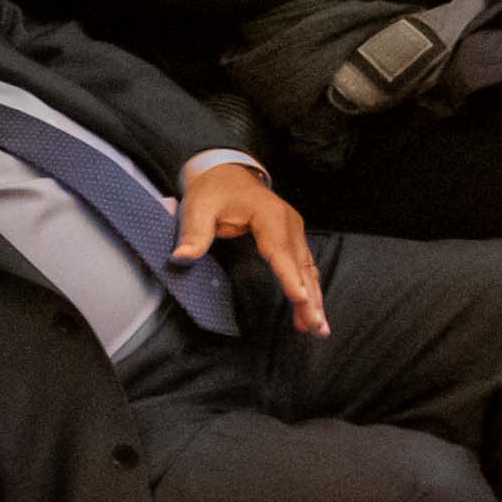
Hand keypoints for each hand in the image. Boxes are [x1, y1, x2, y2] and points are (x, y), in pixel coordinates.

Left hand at [174, 157, 327, 333]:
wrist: (227, 173)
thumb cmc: (213, 191)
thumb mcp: (198, 207)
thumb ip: (194, 233)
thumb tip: (182, 256)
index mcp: (269, 215)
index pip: (280, 251)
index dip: (290, 276)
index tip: (301, 298)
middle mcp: (288, 223)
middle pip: (301, 265)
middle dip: (310, 297)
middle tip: (316, 327)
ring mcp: (294, 231)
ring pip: (308, 269)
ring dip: (315, 299)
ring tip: (319, 328)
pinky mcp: (292, 238)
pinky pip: (304, 267)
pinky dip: (310, 288)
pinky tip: (312, 309)